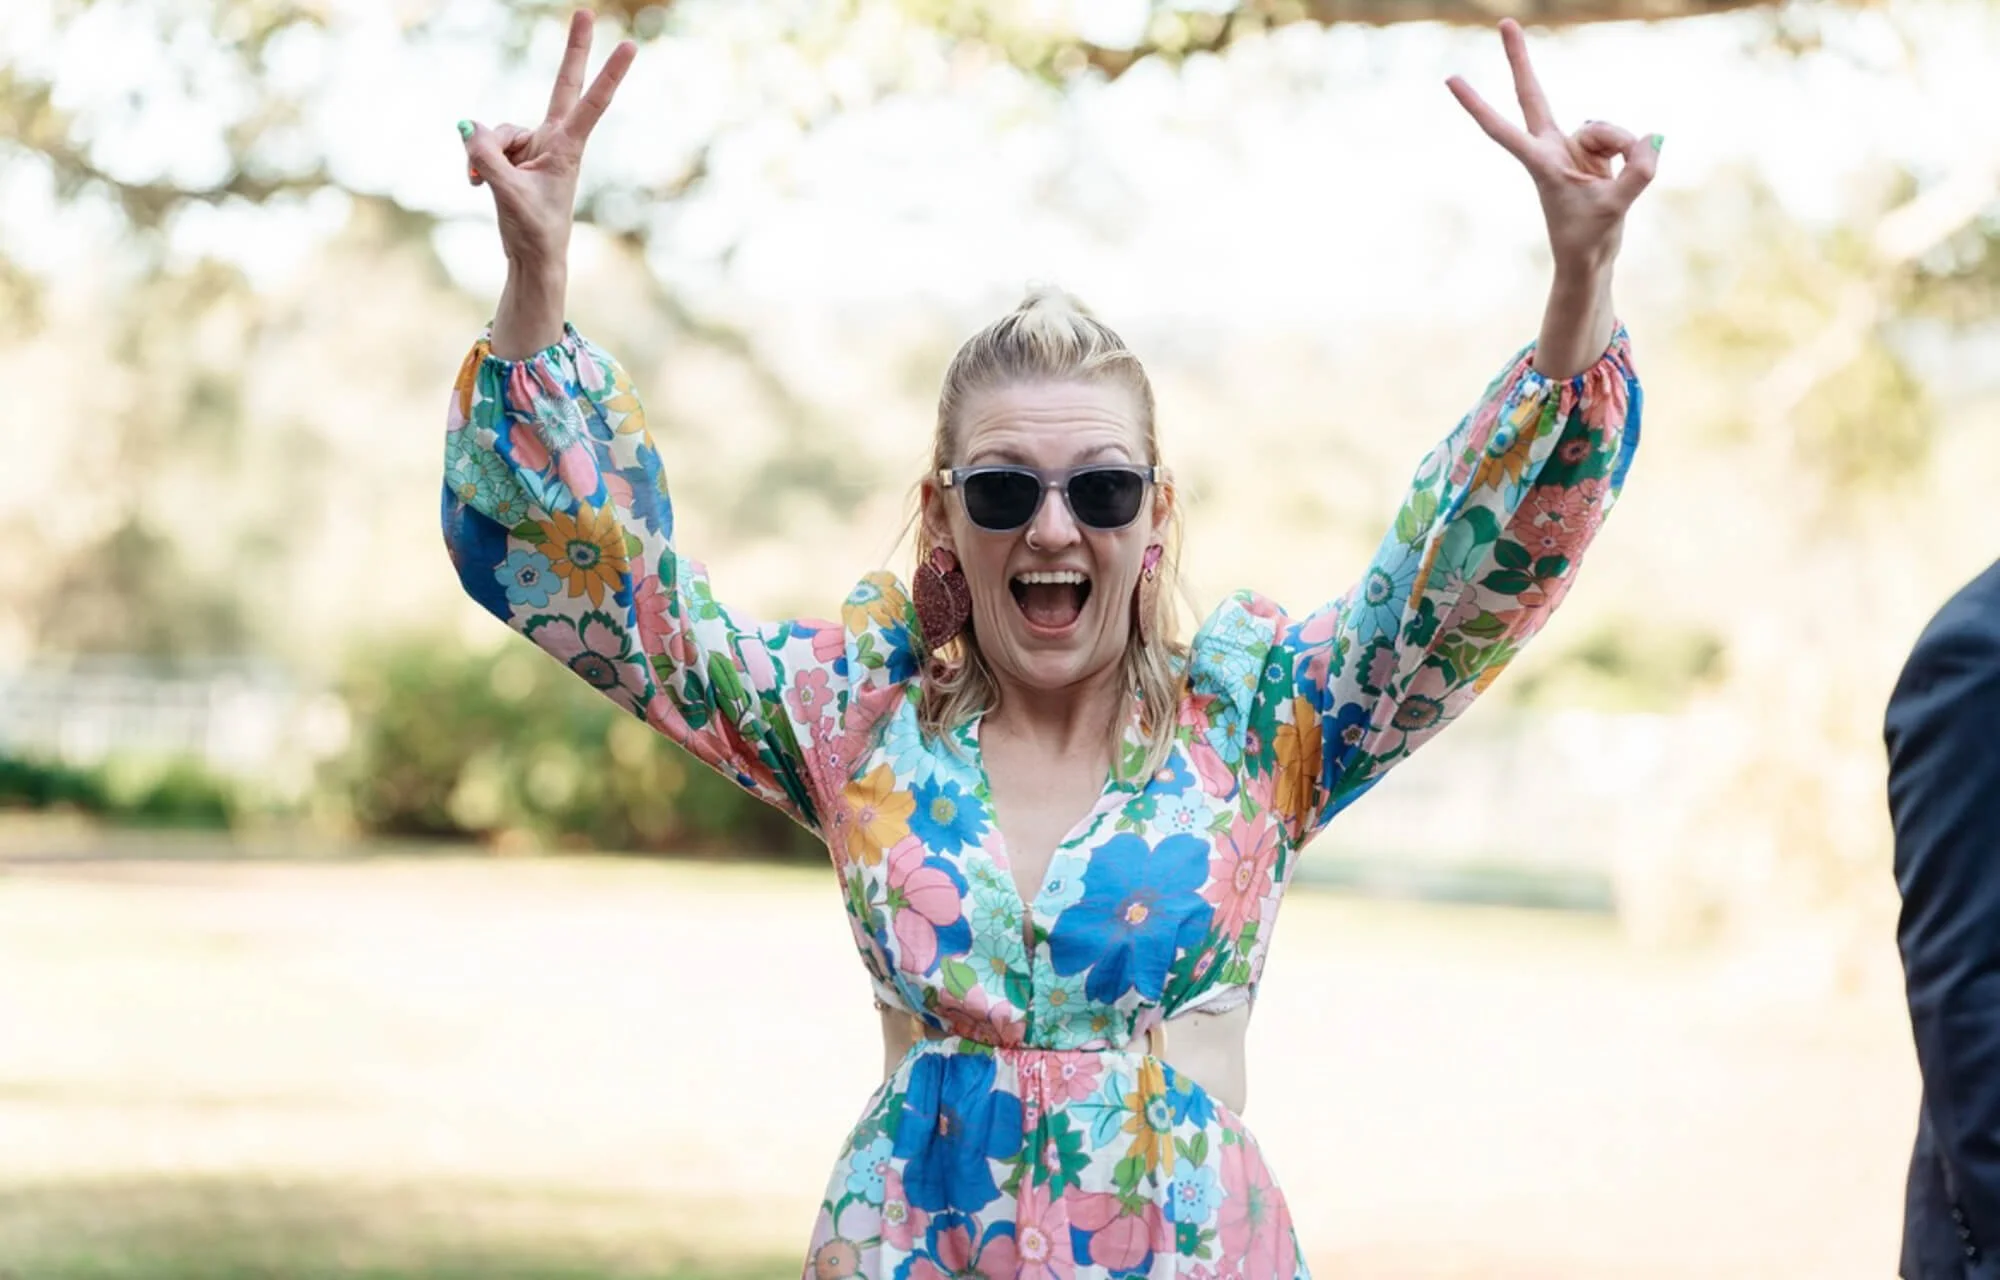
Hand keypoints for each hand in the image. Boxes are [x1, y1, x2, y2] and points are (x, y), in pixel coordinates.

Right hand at [458, 9, 635, 272]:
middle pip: (562, 85)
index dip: (609, 73)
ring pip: (499, 128)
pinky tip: (473, 181)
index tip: (629, 46)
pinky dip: (476, 160)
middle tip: (586, 12)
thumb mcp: (508, 195)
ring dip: (484, 153)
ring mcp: (533, 145)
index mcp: (567, 148)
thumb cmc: (534, 231)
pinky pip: (485, 143)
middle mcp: (553, 139)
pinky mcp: (513, 154)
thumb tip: (468, 127)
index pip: (592, 103)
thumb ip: (488, 158)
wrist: (532, 257)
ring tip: (483, 182)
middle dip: (573, 50)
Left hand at [1446, 19, 1658, 275]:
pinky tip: (1631, 171)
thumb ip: (1638, 172)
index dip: (1478, 104)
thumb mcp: (1616, 207)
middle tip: (1504, 22)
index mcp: (1540, 163)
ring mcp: (1574, 146)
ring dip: (1625, 150)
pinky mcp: (1596, 151)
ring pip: (1609, 128)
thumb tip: (1650, 140)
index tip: (1451, 80)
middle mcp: (1552, 148)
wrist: (1590, 257)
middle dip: (1520, 60)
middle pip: (1533, 95)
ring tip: (1617, 184)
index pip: (1502, 129)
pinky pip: (1625, 139)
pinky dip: (1635, 155)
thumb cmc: (1589, 238)